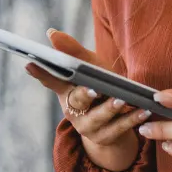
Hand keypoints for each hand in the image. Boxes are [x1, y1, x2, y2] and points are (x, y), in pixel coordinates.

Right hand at [25, 30, 148, 171]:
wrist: (114, 122)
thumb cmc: (100, 85)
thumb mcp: (90, 66)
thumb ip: (73, 51)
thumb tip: (51, 33)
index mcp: (66, 90)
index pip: (51, 79)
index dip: (40, 73)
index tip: (30, 63)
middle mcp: (72, 110)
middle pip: (77, 101)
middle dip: (85, 95)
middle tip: (94, 89)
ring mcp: (87, 127)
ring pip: (98, 118)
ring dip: (111, 108)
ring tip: (123, 100)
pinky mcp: (104, 138)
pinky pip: (118, 129)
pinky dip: (131, 119)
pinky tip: (142, 109)